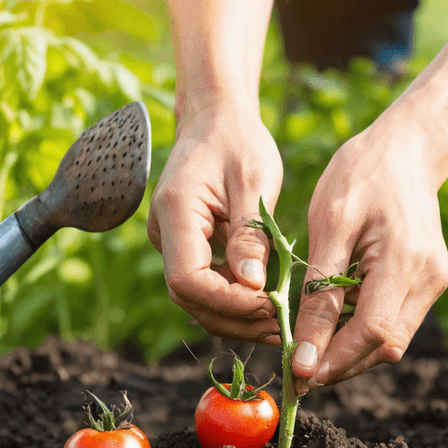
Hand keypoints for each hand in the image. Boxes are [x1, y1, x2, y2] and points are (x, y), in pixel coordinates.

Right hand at [147, 106, 283, 341]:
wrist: (216, 119)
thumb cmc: (238, 140)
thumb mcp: (254, 180)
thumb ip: (251, 235)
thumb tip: (254, 288)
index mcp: (175, 211)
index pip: (188, 279)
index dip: (227, 301)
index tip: (269, 304)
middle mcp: (165, 232)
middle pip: (189, 298)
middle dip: (235, 318)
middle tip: (282, 328)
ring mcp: (172, 243)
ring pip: (196, 300)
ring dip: (236, 317)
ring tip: (280, 325)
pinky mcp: (188, 248)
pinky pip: (206, 286)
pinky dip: (235, 303)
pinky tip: (268, 307)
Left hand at [290, 108, 447, 390]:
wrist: (406, 147)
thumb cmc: (360, 175)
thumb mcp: (329, 225)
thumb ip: (319, 292)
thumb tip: (306, 351)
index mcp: (405, 259)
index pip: (372, 331)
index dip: (335, 360)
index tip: (298, 375)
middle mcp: (429, 279)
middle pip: (384, 346)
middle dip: (340, 364)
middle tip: (297, 370)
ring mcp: (434, 282)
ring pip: (390, 341)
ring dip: (350, 351)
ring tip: (308, 347)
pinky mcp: (429, 283)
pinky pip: (393, 321)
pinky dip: (361, 330)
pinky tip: (332, 321)